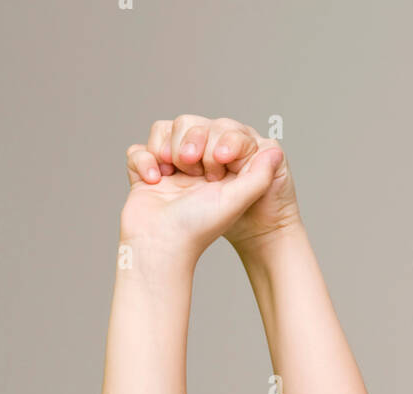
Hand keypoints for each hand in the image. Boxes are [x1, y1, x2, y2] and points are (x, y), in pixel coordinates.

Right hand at [120, 114, 287, 264]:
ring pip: (161, 132)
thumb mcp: (235, 200)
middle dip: (188, 142)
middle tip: (190, 169)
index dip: (214, 143)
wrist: (158, 248)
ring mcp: (166, 172)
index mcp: (215, 172)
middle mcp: (192, 170)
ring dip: (163, 149)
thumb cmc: (196, 229)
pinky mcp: (143, 177)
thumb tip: (275, 152)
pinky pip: (138, 150)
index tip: (213, 170)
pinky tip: (152, 182)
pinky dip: (142, 161)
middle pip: (187, 126)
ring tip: (167, 175)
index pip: (216, 132)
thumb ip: (258, 176)